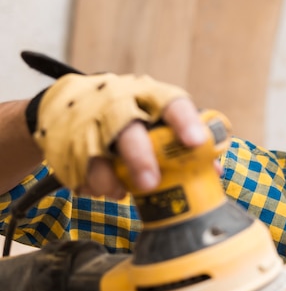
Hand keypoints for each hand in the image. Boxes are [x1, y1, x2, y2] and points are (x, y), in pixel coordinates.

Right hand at [83, 97, 207, 197]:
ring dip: (110, 179)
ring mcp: (89, 123)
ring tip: (120, 192)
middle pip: (129, 131)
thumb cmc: (131, 114)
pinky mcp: (65, 141)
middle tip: (150, 183)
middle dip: (140, 158)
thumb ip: (184, 143)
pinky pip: (77, 169)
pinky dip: (90, 184)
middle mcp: (119, 106)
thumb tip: (213, 171)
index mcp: (150, 97)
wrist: (71, 101)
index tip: (195, 142)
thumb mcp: (158, 117)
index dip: (185, 123)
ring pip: (97, 154)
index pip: (172, 105)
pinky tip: (100, 188)